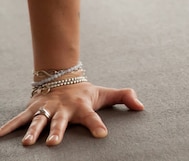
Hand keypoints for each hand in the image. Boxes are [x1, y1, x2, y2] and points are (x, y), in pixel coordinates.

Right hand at [0, 82, 143, 145]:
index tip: (103, 134)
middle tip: (54, 143)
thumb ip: (125, 97)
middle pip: (60, 121)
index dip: (97, 124)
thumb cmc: (86, 92)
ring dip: (33, 132)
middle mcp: (63, 108)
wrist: (62, 78)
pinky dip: (8, 127)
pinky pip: (19, 119)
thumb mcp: (105, 94)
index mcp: (82, 106)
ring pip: (39, 120)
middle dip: (57, 131)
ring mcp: (47, 108)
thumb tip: (142, 106)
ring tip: (27, 144)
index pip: (92, 116)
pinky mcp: (33, 108)